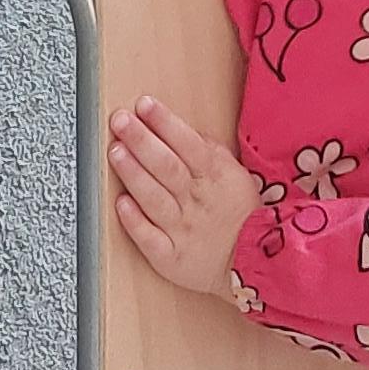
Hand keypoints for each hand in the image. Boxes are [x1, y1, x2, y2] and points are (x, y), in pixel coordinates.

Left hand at [106, 97, 266, 298]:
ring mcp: (183, 230)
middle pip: (167, 167)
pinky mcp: (170, 257)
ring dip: (133, 174)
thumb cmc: (240, 215)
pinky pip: (150, 238)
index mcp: (215, 178)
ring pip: (155, 198)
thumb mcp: (235, 175)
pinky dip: (134, 221)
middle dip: (142, 141)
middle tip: (121, 120)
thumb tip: (180, 128)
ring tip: (115, 151)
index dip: (165, 123)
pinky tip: (121, 203)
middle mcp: (197, 202)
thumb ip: (210, 151)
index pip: (188, 144)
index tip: (144, 104)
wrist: (253, 264)